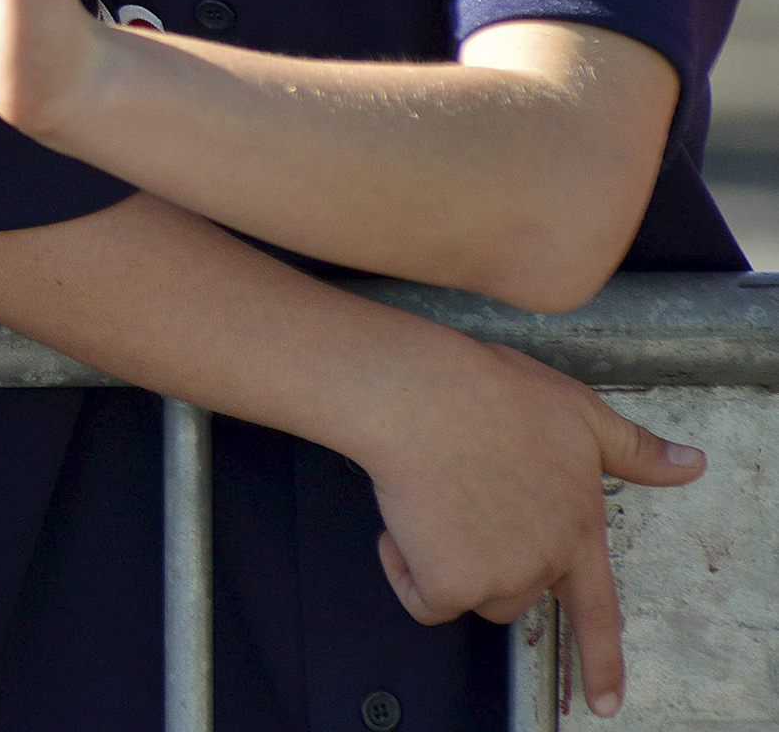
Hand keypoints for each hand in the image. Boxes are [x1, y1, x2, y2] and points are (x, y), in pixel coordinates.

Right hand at [363, 340, 704, 718]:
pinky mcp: (450, 583)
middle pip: (517, 591)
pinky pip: (423, 598)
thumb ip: (633, 449)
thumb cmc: (488, 394)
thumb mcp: (577, 411)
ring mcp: (500, 576)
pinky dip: (406, 570)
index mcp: (579, 529)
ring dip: (450, 563)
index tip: (605, 702)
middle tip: (466, 498)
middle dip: (489, 557)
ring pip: (472, 594)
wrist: (421, 398)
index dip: (602, 663)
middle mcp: (545, 561)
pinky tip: (405, 524)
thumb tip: (690, 466)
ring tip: (436, 502)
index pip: (598, 612)